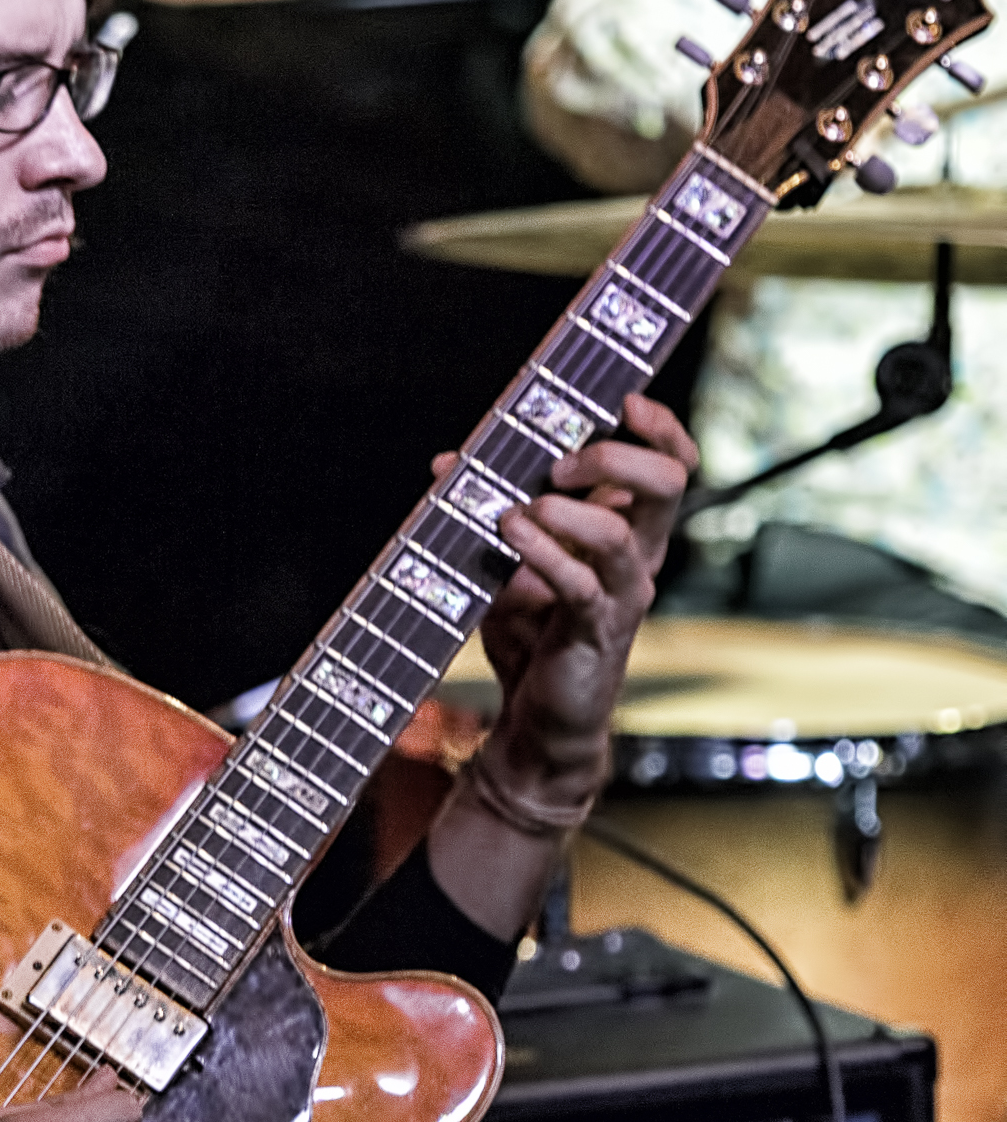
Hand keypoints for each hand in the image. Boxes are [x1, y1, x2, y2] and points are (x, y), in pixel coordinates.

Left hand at [465, 393, 697, 793]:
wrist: (537, 719)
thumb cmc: (530, 636)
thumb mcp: (505, 563)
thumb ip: (487, 507)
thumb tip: (447, 462)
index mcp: (631, 532)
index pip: (675, 465)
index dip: (662, 427)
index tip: (624, 401)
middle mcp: (638, 557)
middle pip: (669, 483)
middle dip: (614, 457)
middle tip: (561, 465)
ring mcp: (621, 595)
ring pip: (621, 533)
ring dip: (566, 510)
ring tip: (520, 510)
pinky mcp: (594, 631)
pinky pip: (581, 585)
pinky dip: (543, 555)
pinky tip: (511, 537)